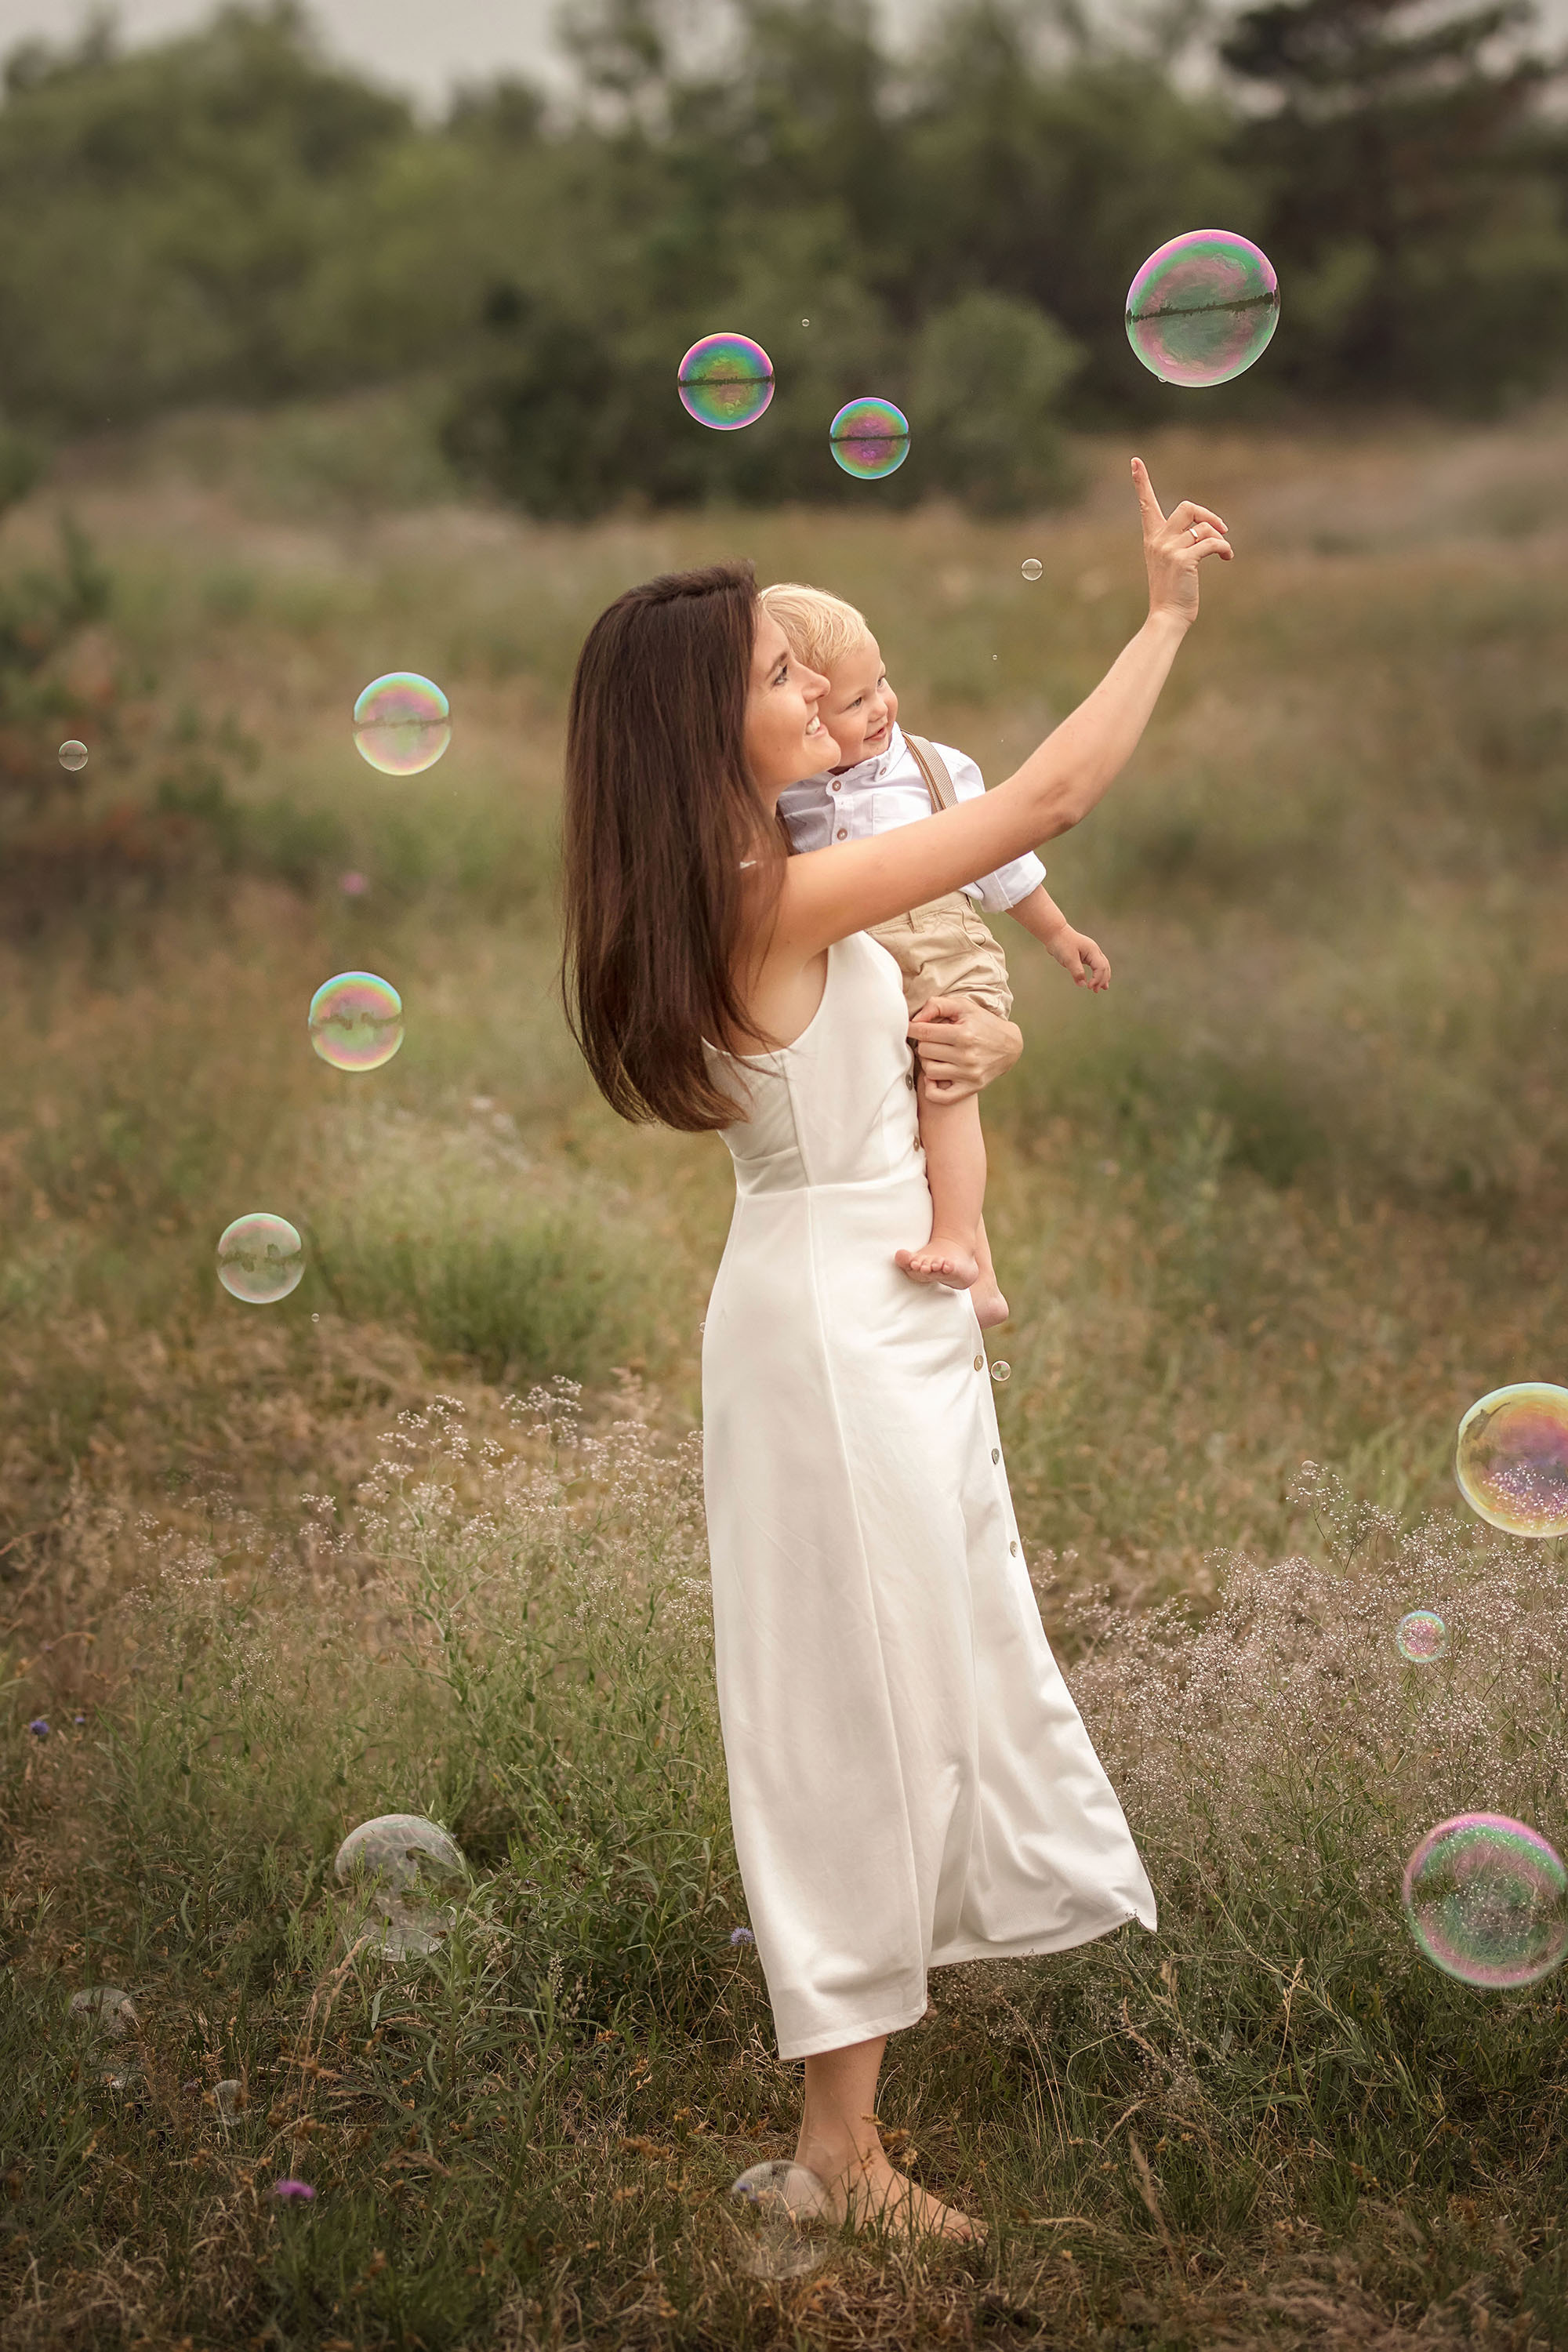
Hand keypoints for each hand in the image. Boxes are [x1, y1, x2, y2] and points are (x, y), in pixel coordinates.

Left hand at [906, 997, 1022, 1101]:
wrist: (1010, 1046)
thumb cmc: (982, 1023)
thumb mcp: (963, 1007)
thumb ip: (937, 1005)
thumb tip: (916, 1019)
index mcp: (964, 1034)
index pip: (924, 1032)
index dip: (912, 1029)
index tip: (910, 1028)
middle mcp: (967, 1056)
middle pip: (924, 1051)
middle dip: (924, 1043)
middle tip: (932, 1040)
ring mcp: (969, 1074)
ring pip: (929, 1071)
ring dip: (928, 1062)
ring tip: (937, 1055)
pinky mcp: (970, 1088)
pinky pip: (939, 1096)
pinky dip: (931, 1088)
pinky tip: (934, 1076)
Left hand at [1047, 926, 1110, 990]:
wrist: (1054, 933)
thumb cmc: (1061, 943)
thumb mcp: (1068, 958)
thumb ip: (1077, 971)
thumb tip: (1083, 985)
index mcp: (1092, 951)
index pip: (1100, 967)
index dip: (1097, 979)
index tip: (1088, 987)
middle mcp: (1094, 951)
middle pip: (1104, 967)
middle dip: (1101, 980)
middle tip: (1095, 991)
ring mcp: (1091, 952)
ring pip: (1102, 966)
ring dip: (1102, 977)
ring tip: (1103, 988)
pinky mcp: (1085, 955)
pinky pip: (1095, 965)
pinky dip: (1097, 974)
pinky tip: (1095, 981)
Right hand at [1133, 456, 1232, 628]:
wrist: (1167, 617)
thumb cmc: (1172, 593)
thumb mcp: (1171, 562)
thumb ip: (1181, 542)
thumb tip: (1209, 528)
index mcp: (1152, 539)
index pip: (1146, 505)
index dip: (1141, 482)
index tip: (1134, 461)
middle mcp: (1158, 540)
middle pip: (1187, 507)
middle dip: (1208, 515)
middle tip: (1220, 530)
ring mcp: (1170, 550)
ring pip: (1204, 528)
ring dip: (1219, 537)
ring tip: (1224, 552)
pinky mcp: (1185, 560)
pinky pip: (1212, 543)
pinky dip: (1224, 549)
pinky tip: (1227, 558)